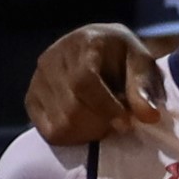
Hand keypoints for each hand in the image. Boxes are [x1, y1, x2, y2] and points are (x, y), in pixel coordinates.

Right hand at [26, 23, 168, 145]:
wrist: (100, 52)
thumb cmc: (124, 59)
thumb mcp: (142, 65)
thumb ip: (144, 88)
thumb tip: (147, 116)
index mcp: (83, 42)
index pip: (84, 81)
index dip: (106, 107)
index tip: (126, 124)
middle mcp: (53, 58)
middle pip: (72, 108)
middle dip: (100, 122)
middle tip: (116, 121)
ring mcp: (38, 80)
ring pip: (61, 124)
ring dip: (88, 131)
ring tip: (101, 120)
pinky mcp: (31, 99)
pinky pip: (50, 133)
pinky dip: (71, 137)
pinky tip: (84, 124)